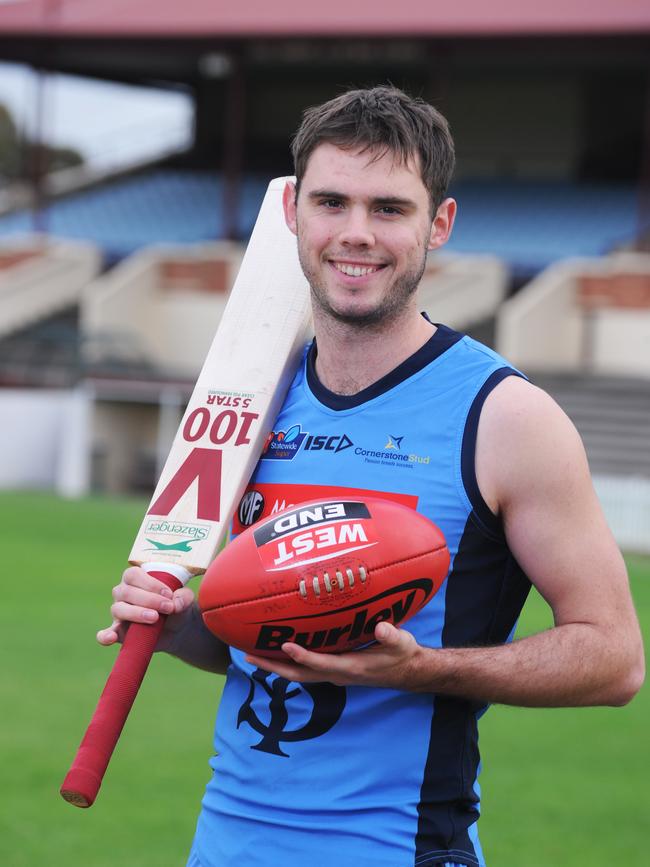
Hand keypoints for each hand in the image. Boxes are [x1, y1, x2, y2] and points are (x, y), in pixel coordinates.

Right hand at [96, 566, 194, 651]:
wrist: (177, 628)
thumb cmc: (176, 605)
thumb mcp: (184, 598)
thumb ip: (183, 597)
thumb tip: (175, 605)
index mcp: (135, 579)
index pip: (133, 575)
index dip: (150, 584)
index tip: (168, 594)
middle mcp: (123, 593)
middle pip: (126, 592)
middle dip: (149, 599)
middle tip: (168, 608)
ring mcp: (119, 612)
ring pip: (118, 609)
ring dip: (136, 613)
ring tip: (155, 618)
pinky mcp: (119, 632)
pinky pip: (105, 634)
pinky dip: (105, 636)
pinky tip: (111, 637)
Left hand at [246, 622, 426, 690]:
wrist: (408, 671)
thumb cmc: (403, 654)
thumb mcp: (402, 642)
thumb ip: (392, 635)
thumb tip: (381, 627)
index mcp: (353, 668)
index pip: (322, 664)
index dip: (303, 656)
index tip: (285, 645)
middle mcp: (338, 675)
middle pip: (299, 674)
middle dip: (274, 666)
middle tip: (249, 655)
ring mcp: (335, 674)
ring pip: (299, 674)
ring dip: (276, 666)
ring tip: (252, 654)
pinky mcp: (334, 670)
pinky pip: (305, 669)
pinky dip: (288, 663)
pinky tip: (277, 652)